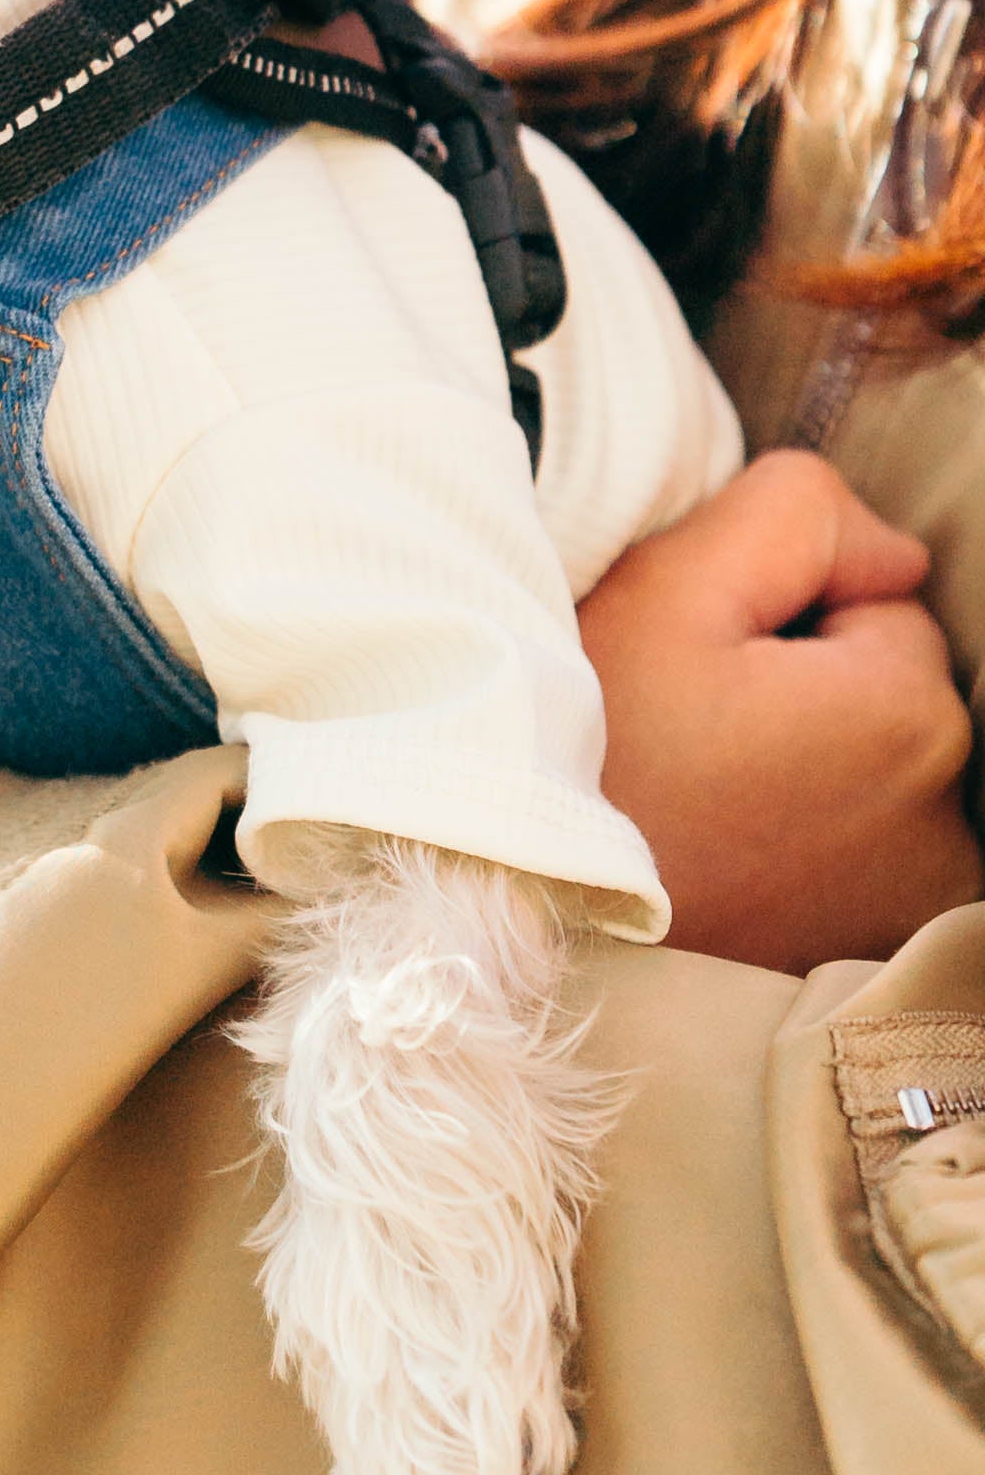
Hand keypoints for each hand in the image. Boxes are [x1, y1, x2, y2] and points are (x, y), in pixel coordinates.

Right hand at [578, 449, 982, 968]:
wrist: (532, 927)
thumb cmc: (595, 758)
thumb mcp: (668, 591)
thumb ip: (797, 519)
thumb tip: (897, 552)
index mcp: (911, 716)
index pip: (876, 605)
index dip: (778, 619)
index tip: (698, 676)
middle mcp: (951, 820)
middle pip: (883, 690)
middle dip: (803, 694)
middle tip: (689, 737)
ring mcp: (926, 903)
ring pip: (873, 768)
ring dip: (810, 769)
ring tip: (705, 803)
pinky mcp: (893, 955)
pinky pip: (866, 848)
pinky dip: (813, 845)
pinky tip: (733, 859)